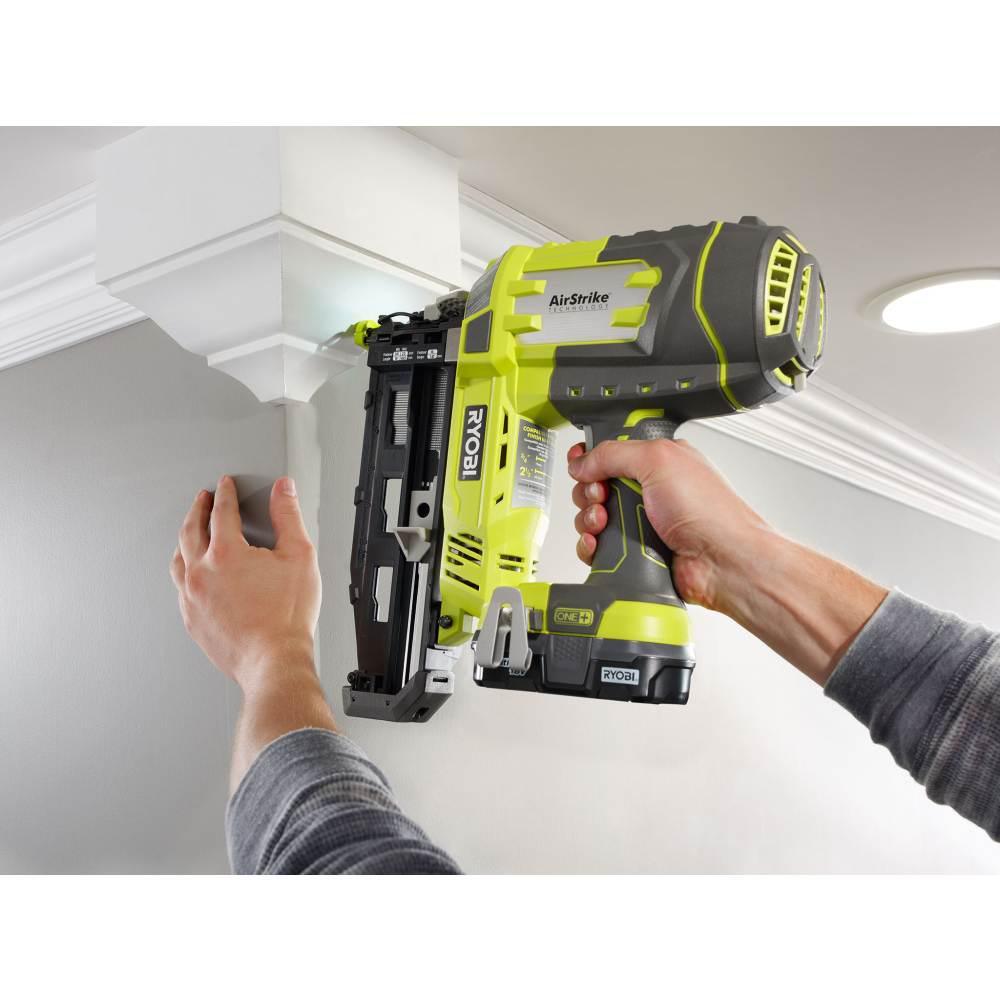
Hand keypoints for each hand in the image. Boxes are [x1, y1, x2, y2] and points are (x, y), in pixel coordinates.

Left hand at [170, 476, 320, 690]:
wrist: (273, 661)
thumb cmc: (287, 617)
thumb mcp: (299, 556)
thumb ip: (289, 516)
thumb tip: (284, 489)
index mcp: (226, 553)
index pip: (222, 512)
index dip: (225, 494)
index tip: (225, 485)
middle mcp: (201, 573)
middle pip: (191, 531)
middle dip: (197, 510)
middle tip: (202, 499)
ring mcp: (192, 598)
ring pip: (178, 560)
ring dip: (184, 539)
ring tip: (190, 532)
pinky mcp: (192, 619)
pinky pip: (179, 588)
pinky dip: (184, 572)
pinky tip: (191, 573)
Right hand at [567, 439, 768, 612]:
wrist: (722, 563)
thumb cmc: (709, 512)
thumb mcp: (658, 460)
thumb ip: (613, 453)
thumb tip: (582, 461)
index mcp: (658, 462)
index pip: (612, 453)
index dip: (592, 458)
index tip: (583, 466)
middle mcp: (649, 492)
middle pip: (596, 486)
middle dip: (589, 491)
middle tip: (602, 497)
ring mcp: (640, 523)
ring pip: (593, 518)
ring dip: (589, 520)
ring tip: (604, 523)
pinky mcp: (633, 551)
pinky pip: (597, 547)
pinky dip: (591, 546)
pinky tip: (599, 544)